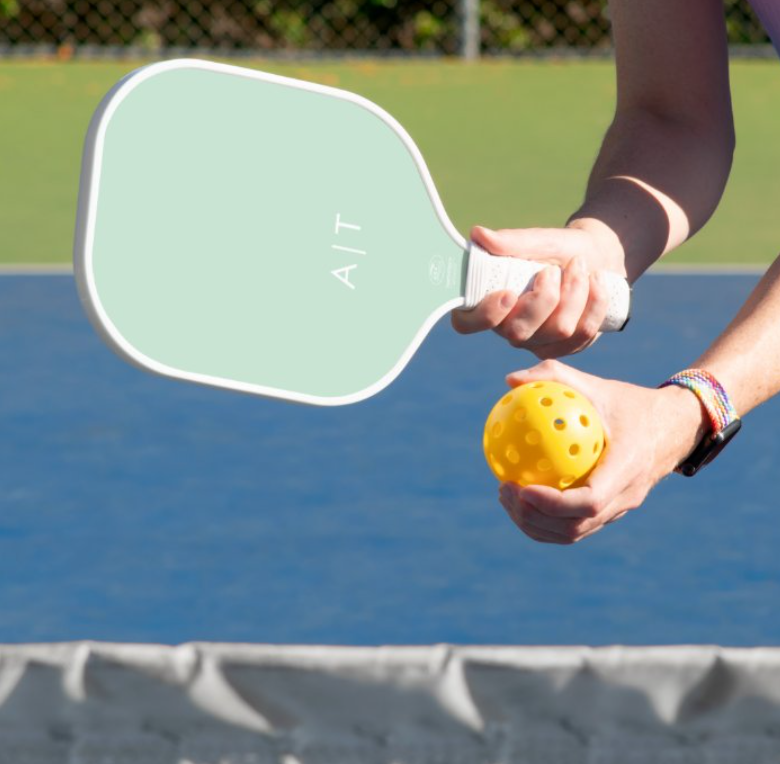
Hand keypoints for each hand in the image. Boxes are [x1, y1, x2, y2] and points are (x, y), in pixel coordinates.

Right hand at [451, 224, 625, 358]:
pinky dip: (595, 302)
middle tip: (553, 269)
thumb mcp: (537, 240)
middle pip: (519, 332)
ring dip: (575, 292)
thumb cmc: (556, 249)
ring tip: (579, 267)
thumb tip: (478, 234)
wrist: (595, 257)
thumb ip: (509, 242)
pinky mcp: (566, 347)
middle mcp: (508, 328)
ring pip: (558, 331)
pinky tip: (596, 280)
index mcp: (488, 302)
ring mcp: (537, 342)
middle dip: (545, 298)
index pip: (467, 323)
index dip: (485, 315)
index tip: (508, 293)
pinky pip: (582, 333)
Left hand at [497, 360, 707, 543]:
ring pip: (573, 533)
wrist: (674, 427)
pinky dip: (545, 520)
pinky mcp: (611, 512)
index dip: (552, 503)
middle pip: (576, 526)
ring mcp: (620, 510)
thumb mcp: (597, 385)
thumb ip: (554, 376)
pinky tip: (521, 495)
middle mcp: (626, 496)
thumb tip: (510, 380)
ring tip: (506, 496)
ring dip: (535, 524)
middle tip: (504, 489)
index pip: (590, 501)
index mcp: (627, 468)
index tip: (522, 487)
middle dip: (533, 516)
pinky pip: (575, 526)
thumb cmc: (630, 403)